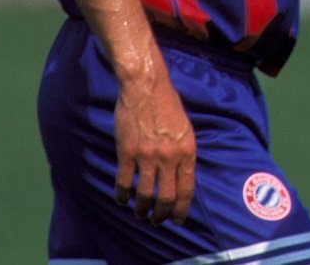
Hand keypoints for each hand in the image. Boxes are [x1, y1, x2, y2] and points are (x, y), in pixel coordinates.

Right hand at [114, 72, 196, 224]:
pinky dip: (122, 195)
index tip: (177, 219)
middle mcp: (169, 157)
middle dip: (161, 215)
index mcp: (187, 151)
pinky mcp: (127, 153)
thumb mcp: (186, 130)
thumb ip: (184, 154)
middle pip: (166, 198)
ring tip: (140, 213)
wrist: (146, 88)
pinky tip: (122, 199)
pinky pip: (124, 182)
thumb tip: (181, 177)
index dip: (181, 209)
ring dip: (142, 209)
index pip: (186, 189)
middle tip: (156, 221)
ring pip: (144, 194)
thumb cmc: (168, 105)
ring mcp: (147, 156)